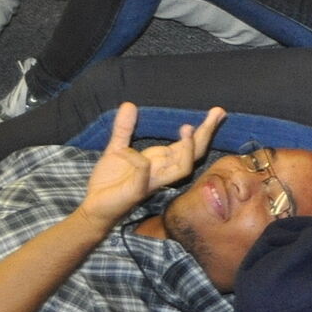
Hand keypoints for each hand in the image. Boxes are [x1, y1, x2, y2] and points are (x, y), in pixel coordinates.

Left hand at [78, 102, 225, 226]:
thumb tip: (129, 104)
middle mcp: (163, 171)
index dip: (205, 129)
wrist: (93, 207)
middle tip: (217, 113)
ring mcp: (152, 182)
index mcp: (161, 160)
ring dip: (187, 149)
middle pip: (194, 154)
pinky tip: (126, 151)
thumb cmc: (109, 181)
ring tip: (188, 128)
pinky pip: (143, 176)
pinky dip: (138, 163)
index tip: (218, 112)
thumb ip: (124, 128)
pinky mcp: (136, 191)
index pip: (190, 144)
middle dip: (206, 133)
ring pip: (182, 169)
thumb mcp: (116, 148)